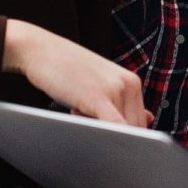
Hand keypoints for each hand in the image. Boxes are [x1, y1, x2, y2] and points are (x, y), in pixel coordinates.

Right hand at [3, 21, 147, 125]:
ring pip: (123, 132)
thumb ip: (123, 102)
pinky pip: (115, 126)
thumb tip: (148, 119)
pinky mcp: (98, 96)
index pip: (141, 124)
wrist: (39, 49)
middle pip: (135, 131)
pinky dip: (112, 138)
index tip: (109, 137)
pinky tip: (94, 135)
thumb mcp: (100, 84)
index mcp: (131, 82)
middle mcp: (128, 84)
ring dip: (100, 133)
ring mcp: (115, 89)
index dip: (127, 137)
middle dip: (114, 138)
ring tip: (77, 112)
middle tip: (87, 122)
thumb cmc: (65, 70)